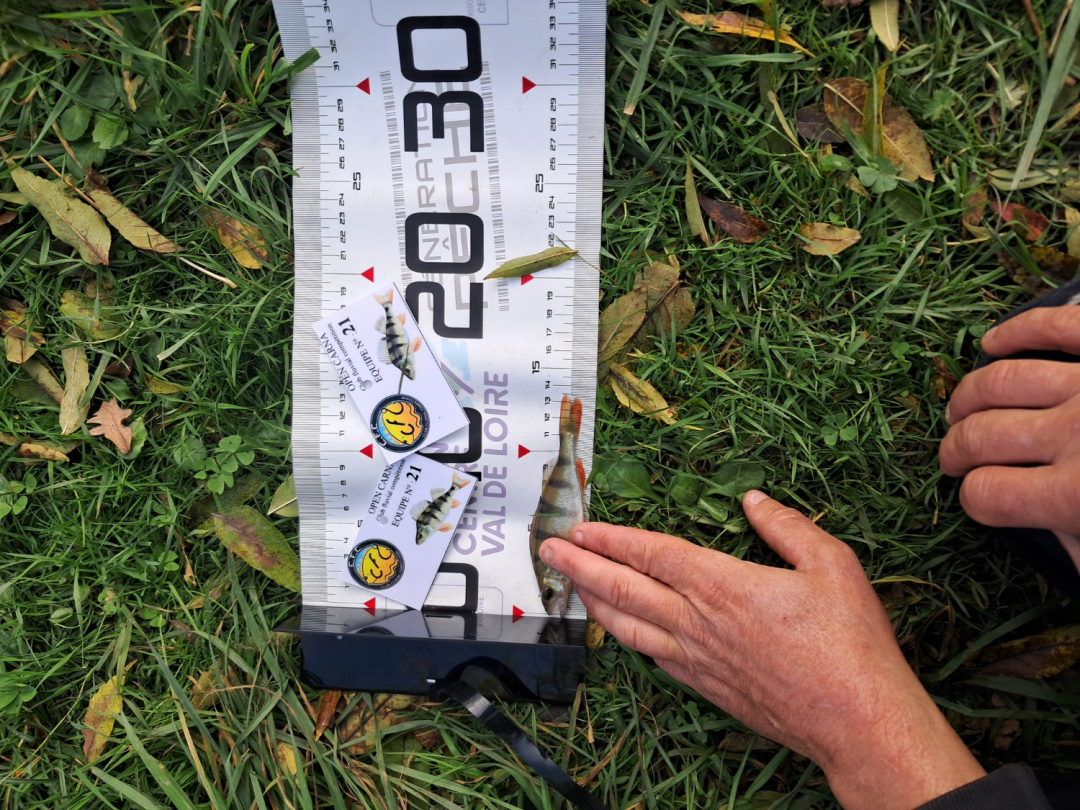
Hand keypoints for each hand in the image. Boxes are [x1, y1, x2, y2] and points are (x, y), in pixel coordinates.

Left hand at [540, 493, 984, 809]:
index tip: (581, 528)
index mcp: (722, 585)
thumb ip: (786, 526)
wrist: (857, 721)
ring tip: (571, 587)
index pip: (651, 554)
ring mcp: (697, 659)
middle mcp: (698, 622)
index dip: (612, 538)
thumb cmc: (850, 643)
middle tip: (548, 551)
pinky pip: (653, 658)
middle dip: (580, 566)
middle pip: (623, 589)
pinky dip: (628, 639)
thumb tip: (753, 499)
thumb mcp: (832, 564)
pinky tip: (622, 633)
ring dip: (593, 604)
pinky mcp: (706, 687)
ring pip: (627, 628)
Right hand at [941, 306, 1079, 568]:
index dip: (973, 501)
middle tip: (953, 456)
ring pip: (1001, 380)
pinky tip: (992, 343)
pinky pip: (1054, 327)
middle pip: (980, 435)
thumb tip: (1043, 533)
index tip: (979, 500)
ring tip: (961, 410)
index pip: (985, 495)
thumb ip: (1078, 546)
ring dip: (968, 396)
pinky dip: (1016, 331)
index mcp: (1078, 496)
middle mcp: (1077, 434)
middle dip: (955, 449)